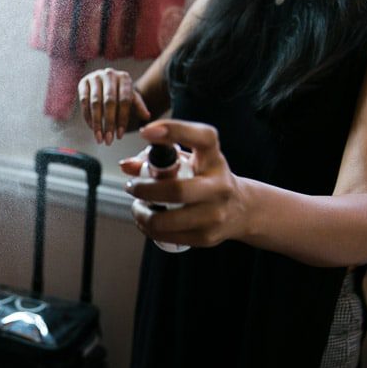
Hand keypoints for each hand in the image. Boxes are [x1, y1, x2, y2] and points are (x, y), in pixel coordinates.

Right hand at [78, 68, 151, 144]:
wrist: (104, 80)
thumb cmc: (120, 91)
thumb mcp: (131, 97)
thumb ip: (139, 106)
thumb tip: (147, 116)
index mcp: (124, 78)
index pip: (124, 101)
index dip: (122, 119)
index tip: (119, 136)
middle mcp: (109, 74)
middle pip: (109, 102)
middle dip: (109, 123)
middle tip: (108, 140)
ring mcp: (95, 77)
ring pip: (95, 103)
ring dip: (96, 123)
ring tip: (99, 138)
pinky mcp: (83, 82)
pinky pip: (84, 102)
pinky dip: (87, 116)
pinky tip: (91, 128)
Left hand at [122, 119, 248, 247]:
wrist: (241, 209)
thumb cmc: (206, 178)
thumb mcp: (191, 161)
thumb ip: (159, 159)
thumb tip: (126, 166)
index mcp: (215, 159)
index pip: (202, 137)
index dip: (174, 130)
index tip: (146, 132)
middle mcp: (219, 186)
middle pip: (176, 190)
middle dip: (144, 190)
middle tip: (131, 187)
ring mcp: (215, 214)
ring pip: (166, 220)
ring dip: (142, 214)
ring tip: (137, 207)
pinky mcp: (207, 237)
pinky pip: (167, 236)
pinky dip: (149, 229)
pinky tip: (146, 222)